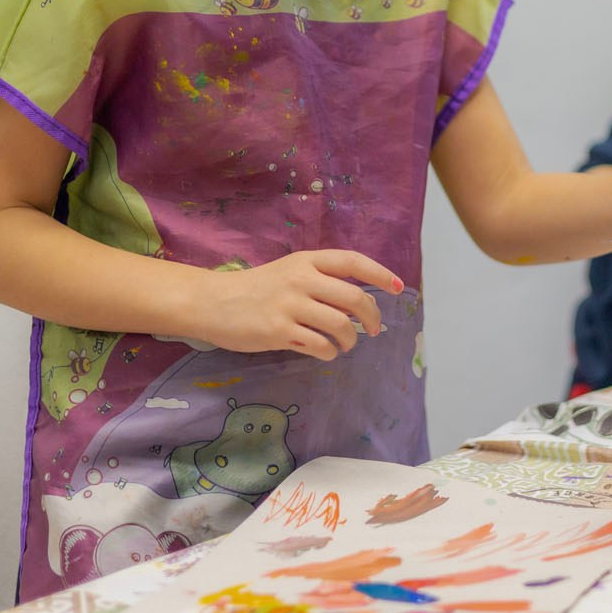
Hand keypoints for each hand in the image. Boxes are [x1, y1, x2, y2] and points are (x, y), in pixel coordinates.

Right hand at [191, 250, 403, 357]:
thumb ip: (319, 279)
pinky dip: (329, 352)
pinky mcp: (279, 331)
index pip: (353, 262)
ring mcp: (290, 305)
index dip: (380, 274)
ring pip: (340, 325)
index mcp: (306, 261)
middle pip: (354, 298)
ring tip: (345, 343)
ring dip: (350, 339)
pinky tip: (325, 351)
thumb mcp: (288, 272)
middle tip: (373, 329)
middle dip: (372, 317)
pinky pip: (320, 345)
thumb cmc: (255, 289)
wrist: (213, 302)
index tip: (398, 288)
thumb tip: (359, 301)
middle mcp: (301, 279)